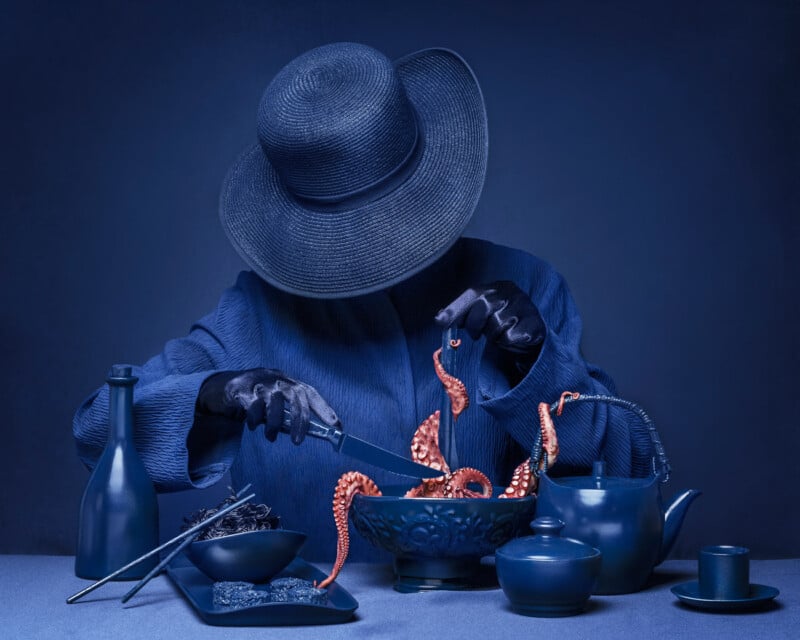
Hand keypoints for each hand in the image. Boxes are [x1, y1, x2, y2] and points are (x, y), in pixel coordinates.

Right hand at [197, 369, 339, 443]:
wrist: (227, 386)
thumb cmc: (259, 398)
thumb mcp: (277, 404)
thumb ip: (290, 416)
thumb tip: (308, 435)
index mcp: (289, 382)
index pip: (310, 393)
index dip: (324, 408)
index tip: (336, 426)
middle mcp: (278, 379)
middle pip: (295, 396)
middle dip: (300, 421)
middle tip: (299, 442)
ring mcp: (260, 382)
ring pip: (274, 403)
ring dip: (274, 425)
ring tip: (271, 437)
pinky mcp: (243, 389)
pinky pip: (253, 406)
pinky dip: (255, 420)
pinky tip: (254, 426)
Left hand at [435, 281, 544, 358]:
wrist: (530, 335)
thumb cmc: (502, 322)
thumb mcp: (482, 313)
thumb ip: (463, 312)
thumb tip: (439, 317)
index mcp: (496, 286)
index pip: (472, 293)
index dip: (455, 308)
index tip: (441, 322)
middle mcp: (512, 292)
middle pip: (483, 307)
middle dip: (474, 325)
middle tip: (475, 334)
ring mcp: (525, 307)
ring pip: (497, 324)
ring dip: (493, 335)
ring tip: (498, 334)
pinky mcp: (534, 324)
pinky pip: (510, 337)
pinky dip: (506, 341)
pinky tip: (511, 338)